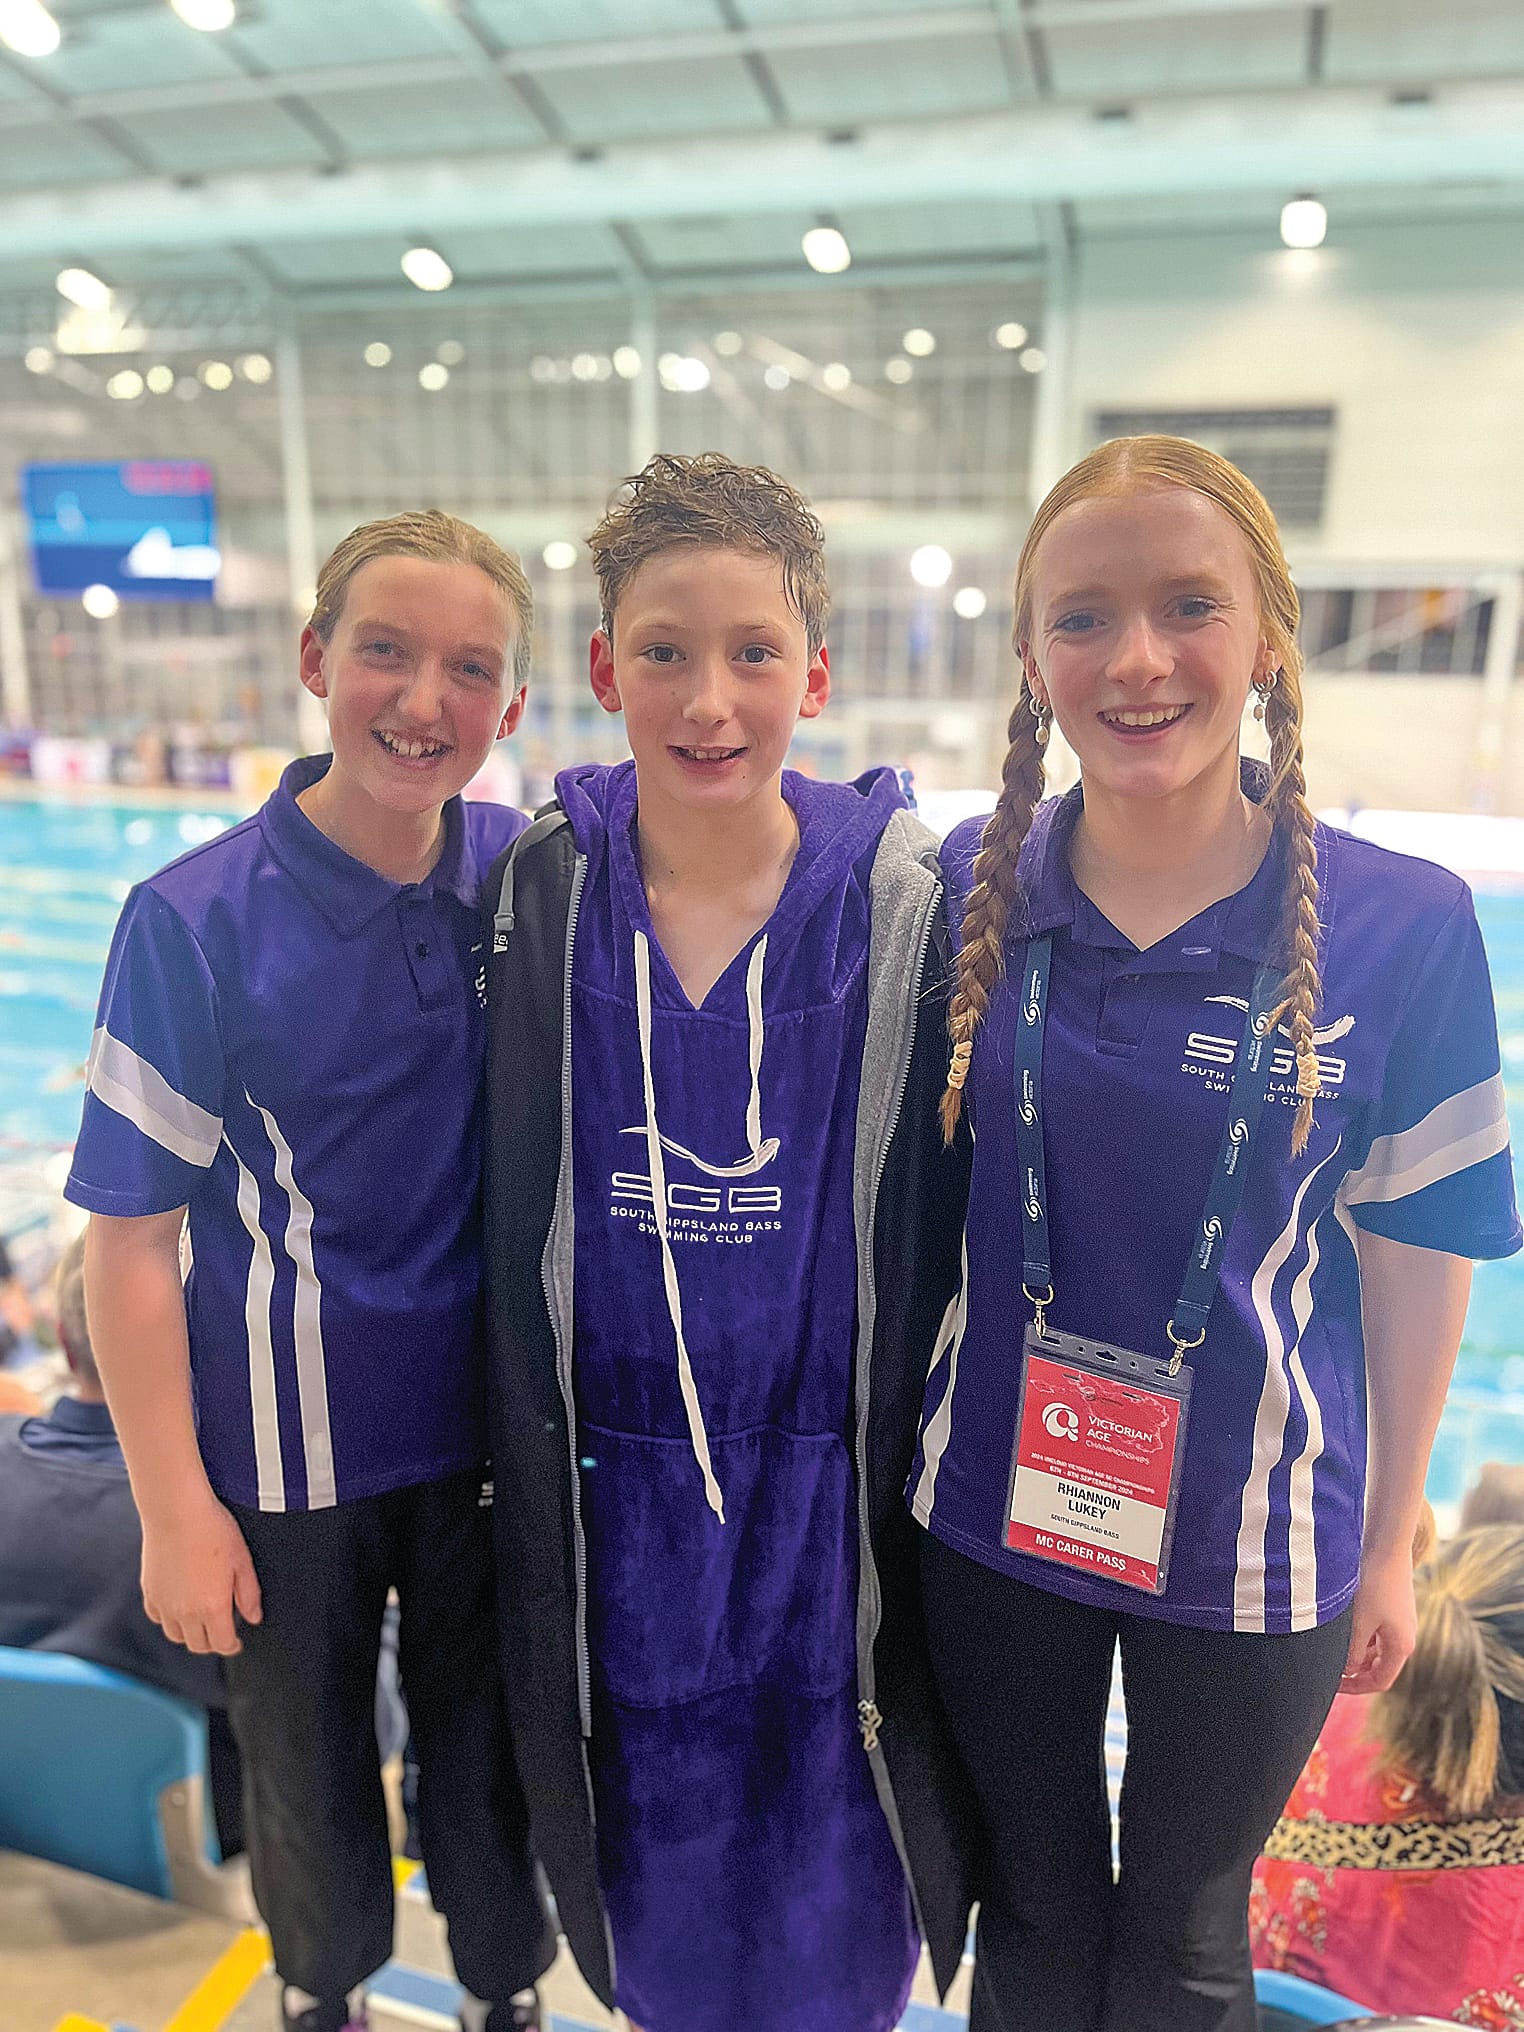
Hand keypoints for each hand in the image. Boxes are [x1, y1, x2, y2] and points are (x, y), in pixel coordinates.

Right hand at [141, 1495, 261, 1655]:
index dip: (232, 1646)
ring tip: (202, 1619)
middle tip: (222, 1631)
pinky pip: (158, 1618)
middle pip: (198, 1645)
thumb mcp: (242, 1560)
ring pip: (176, 1635)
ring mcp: (164, 1604)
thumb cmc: (213, 1530)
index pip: (222, 1644)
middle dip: (213, 1642)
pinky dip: (170, 1619)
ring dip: (191, 1633)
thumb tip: (253, 1618)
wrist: (176, 1511)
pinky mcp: (150, 1592)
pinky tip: (180, 1605)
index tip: (237, 1641)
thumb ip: (249, 1594)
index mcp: (212, 1607)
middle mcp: (185, 1612)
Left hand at [1340, 1547, 1416, 1695]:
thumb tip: (1347, 1672)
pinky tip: (1340, 1630)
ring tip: (1331, 1649)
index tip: (1333, 1686)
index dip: (1356, 1687)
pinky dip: (1360, 1637)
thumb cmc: (1374, 1583)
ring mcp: (1400, 1622)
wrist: (1386, 1545)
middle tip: (1329, 1670)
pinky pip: (1376, 1633)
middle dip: (1354, 1672)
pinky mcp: (1393, 1608)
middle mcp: (1405, 1637)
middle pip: (1379, 1667)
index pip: (1380, 1681)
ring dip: (1356, 1653)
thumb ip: (1353, 1651)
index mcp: (1402, 1646)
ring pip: (1376, 1649)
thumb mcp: (1360, 1622)